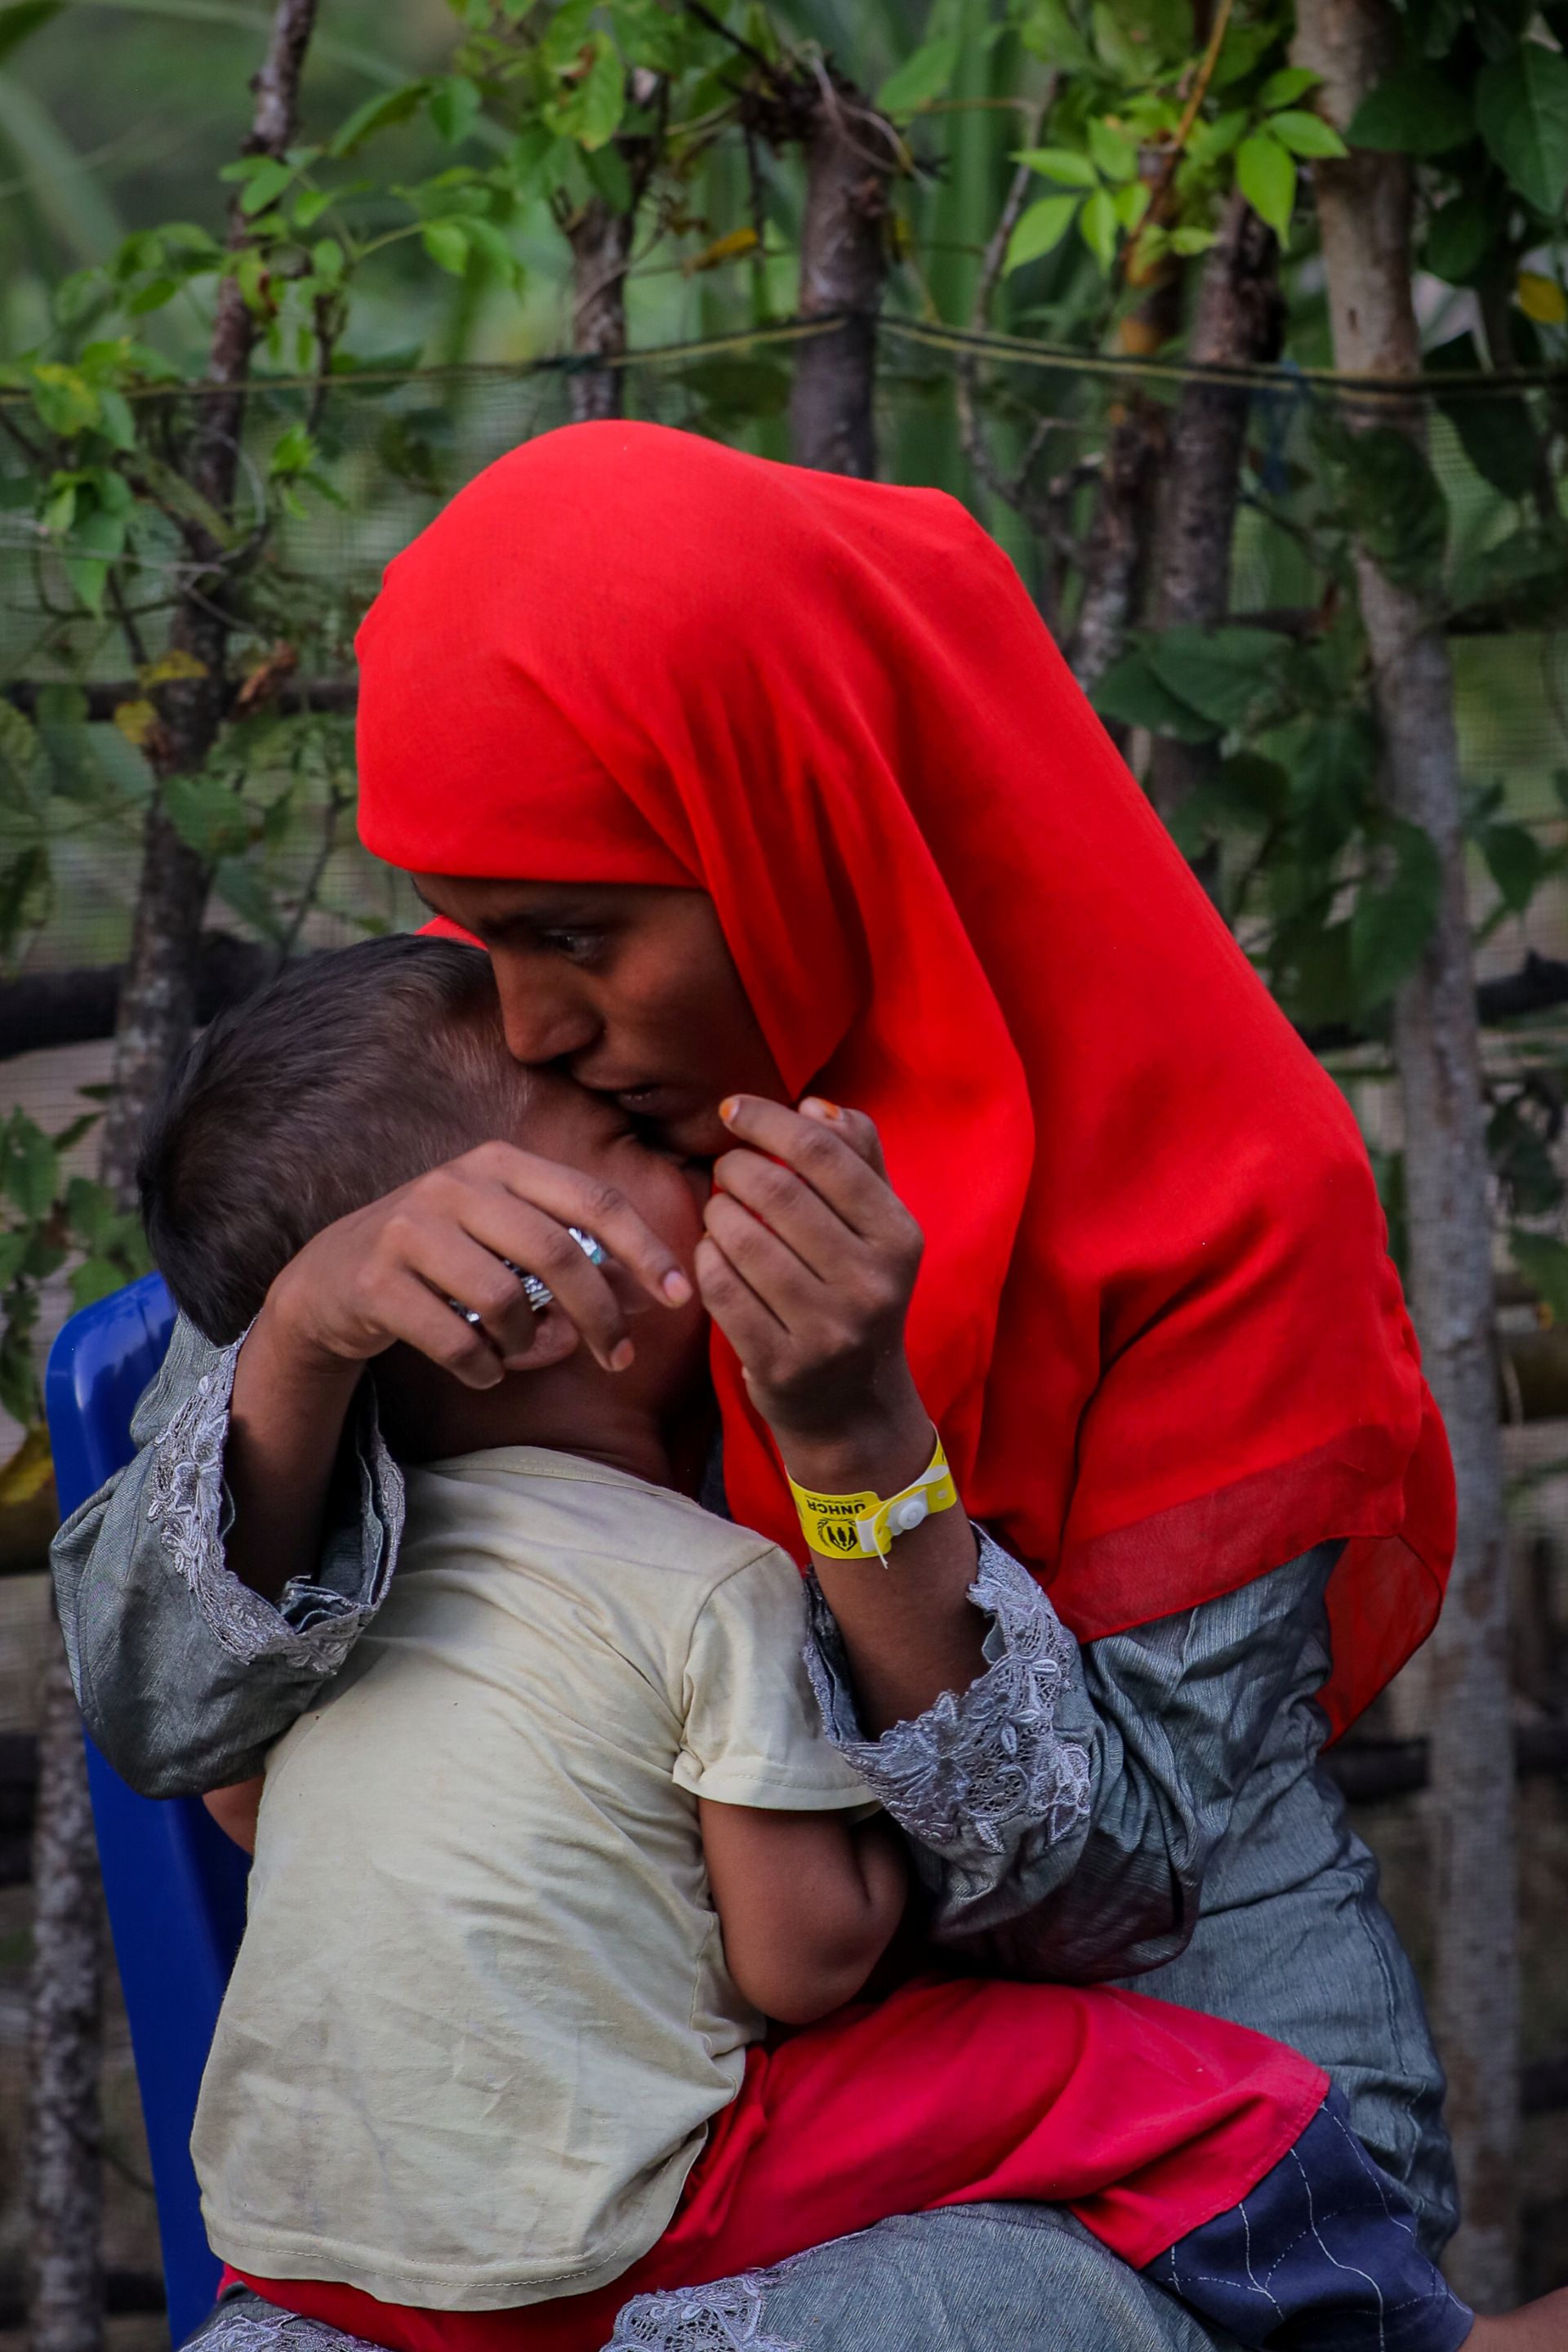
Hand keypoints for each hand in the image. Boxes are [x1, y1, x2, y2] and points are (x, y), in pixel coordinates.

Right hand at [263, 1140, 693, 1391]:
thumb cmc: (441, 1260)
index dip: (644, 1248)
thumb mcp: (503, 1237)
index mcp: (499, 1163)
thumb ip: (571, 1253)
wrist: (329, 1281)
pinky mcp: (377, 1282)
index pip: (593, 1199)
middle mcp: (455, 1184)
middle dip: (600, 1314)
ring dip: (528, 1345)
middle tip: (617, 1357)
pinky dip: (484, 1369)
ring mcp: (411, 1230)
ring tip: (517, 1351)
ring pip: (507, 1303)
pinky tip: (481, 1368)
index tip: (680, 1296)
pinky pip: (459, 1344)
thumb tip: (650, 1292)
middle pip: (559, 1253)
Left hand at [694, 1096, 926, 1472]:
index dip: (768, 1120)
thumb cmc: (857, 1292)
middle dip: (734, 1167)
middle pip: (777, 1191)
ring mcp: (827, 1330)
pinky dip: (705, 1261)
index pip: (825, 1153)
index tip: (731, 1110)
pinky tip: (712, 1256)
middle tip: (724, 1169)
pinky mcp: (781, 1365)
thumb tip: (814, 1104)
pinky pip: (721, 1289)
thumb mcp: (877, 1227)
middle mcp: (871, 1283)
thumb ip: (857, 1157)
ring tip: (719, 1212)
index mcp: (899, 1238)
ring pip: (741, 1238)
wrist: (853, 1408)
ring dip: (716, 1213)